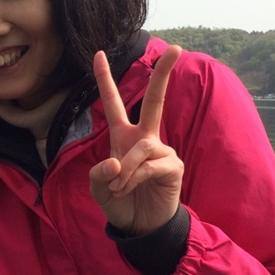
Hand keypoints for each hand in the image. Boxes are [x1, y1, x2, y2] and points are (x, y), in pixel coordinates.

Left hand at [88, 46, 183, 235]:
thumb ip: (98, 173)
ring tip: (119, 187)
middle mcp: (144, 137)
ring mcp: (161, 150)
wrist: (139, 225)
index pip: (113, 102)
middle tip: (176, 49)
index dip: (104, 78)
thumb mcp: (98, 187)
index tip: (98, 52)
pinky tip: (131, 189)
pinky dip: (134, 178)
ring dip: (125, 170)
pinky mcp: (173, 166)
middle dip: (163, 74)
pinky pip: (149, 165)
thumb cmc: (119, 201)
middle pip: (155, 100)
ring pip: (141, 147)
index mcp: (123, 136)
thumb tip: (115, 162)